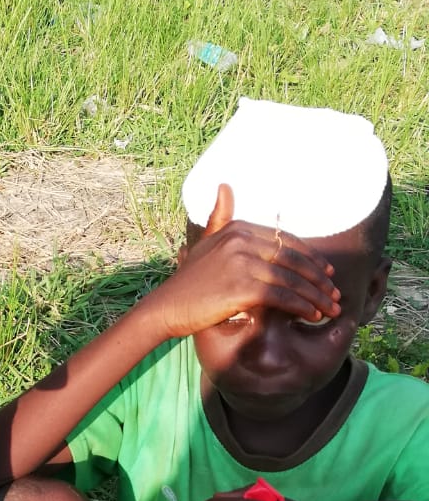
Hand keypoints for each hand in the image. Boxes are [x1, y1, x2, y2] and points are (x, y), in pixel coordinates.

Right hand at [149, 184, 340, 340]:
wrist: (166, 308)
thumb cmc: (187, 281)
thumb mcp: (204, 243)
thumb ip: (219, 217)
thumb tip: (226, 185)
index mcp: (237, 228)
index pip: (286, 240)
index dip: (310, 257)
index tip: (326, 273)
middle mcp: (241, 241)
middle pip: (293, 259)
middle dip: (319, 278)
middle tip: (334, 294)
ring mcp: (242, 263)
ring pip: (291, 279)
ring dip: (316, 296)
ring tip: (330, 308)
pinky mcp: (242, 288)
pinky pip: (282, 296)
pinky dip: (301, 307)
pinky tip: (312, 315)